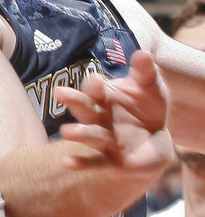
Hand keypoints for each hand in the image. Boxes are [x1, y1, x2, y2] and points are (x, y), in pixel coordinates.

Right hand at [55, 50, 173, 173]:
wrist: (156, 140)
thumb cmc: (147, 108)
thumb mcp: (150, 87)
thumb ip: (145, 72)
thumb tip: (143, 53)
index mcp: (105, 98)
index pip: (95, 89)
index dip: (95, 85)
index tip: (97, 80)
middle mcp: (99, 118)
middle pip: (85, 108)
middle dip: (75, 101)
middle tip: (60, 92)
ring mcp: (103, 139)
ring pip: (89, 135)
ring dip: (78, 133)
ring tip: (67, 132)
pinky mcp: (110, 160)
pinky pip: (95, 162)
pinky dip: (80, 163)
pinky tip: (66, 162)